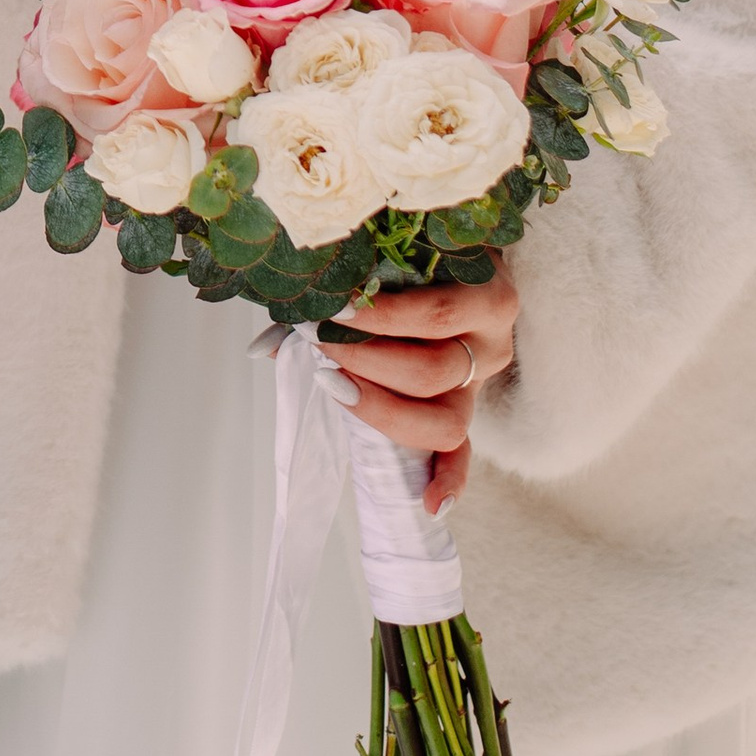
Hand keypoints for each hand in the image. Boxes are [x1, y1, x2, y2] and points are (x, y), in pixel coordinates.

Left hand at [318, 261, 517, 515]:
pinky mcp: (468, 410)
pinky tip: (429, 504)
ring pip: (447, 420)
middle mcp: (491, 344)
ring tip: (334, 386)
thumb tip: (265, 345)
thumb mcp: (395, 250)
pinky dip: (448, 480)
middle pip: (433, 371)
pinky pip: (464, 454)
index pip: (434, 315)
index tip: (329, 311)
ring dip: (381, 409)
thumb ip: (345, 280)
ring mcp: (481, 384)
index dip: (378, 318)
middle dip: (366, 361)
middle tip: (320, 343)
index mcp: (486, 296)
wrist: (472, 259)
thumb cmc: (422, 251)